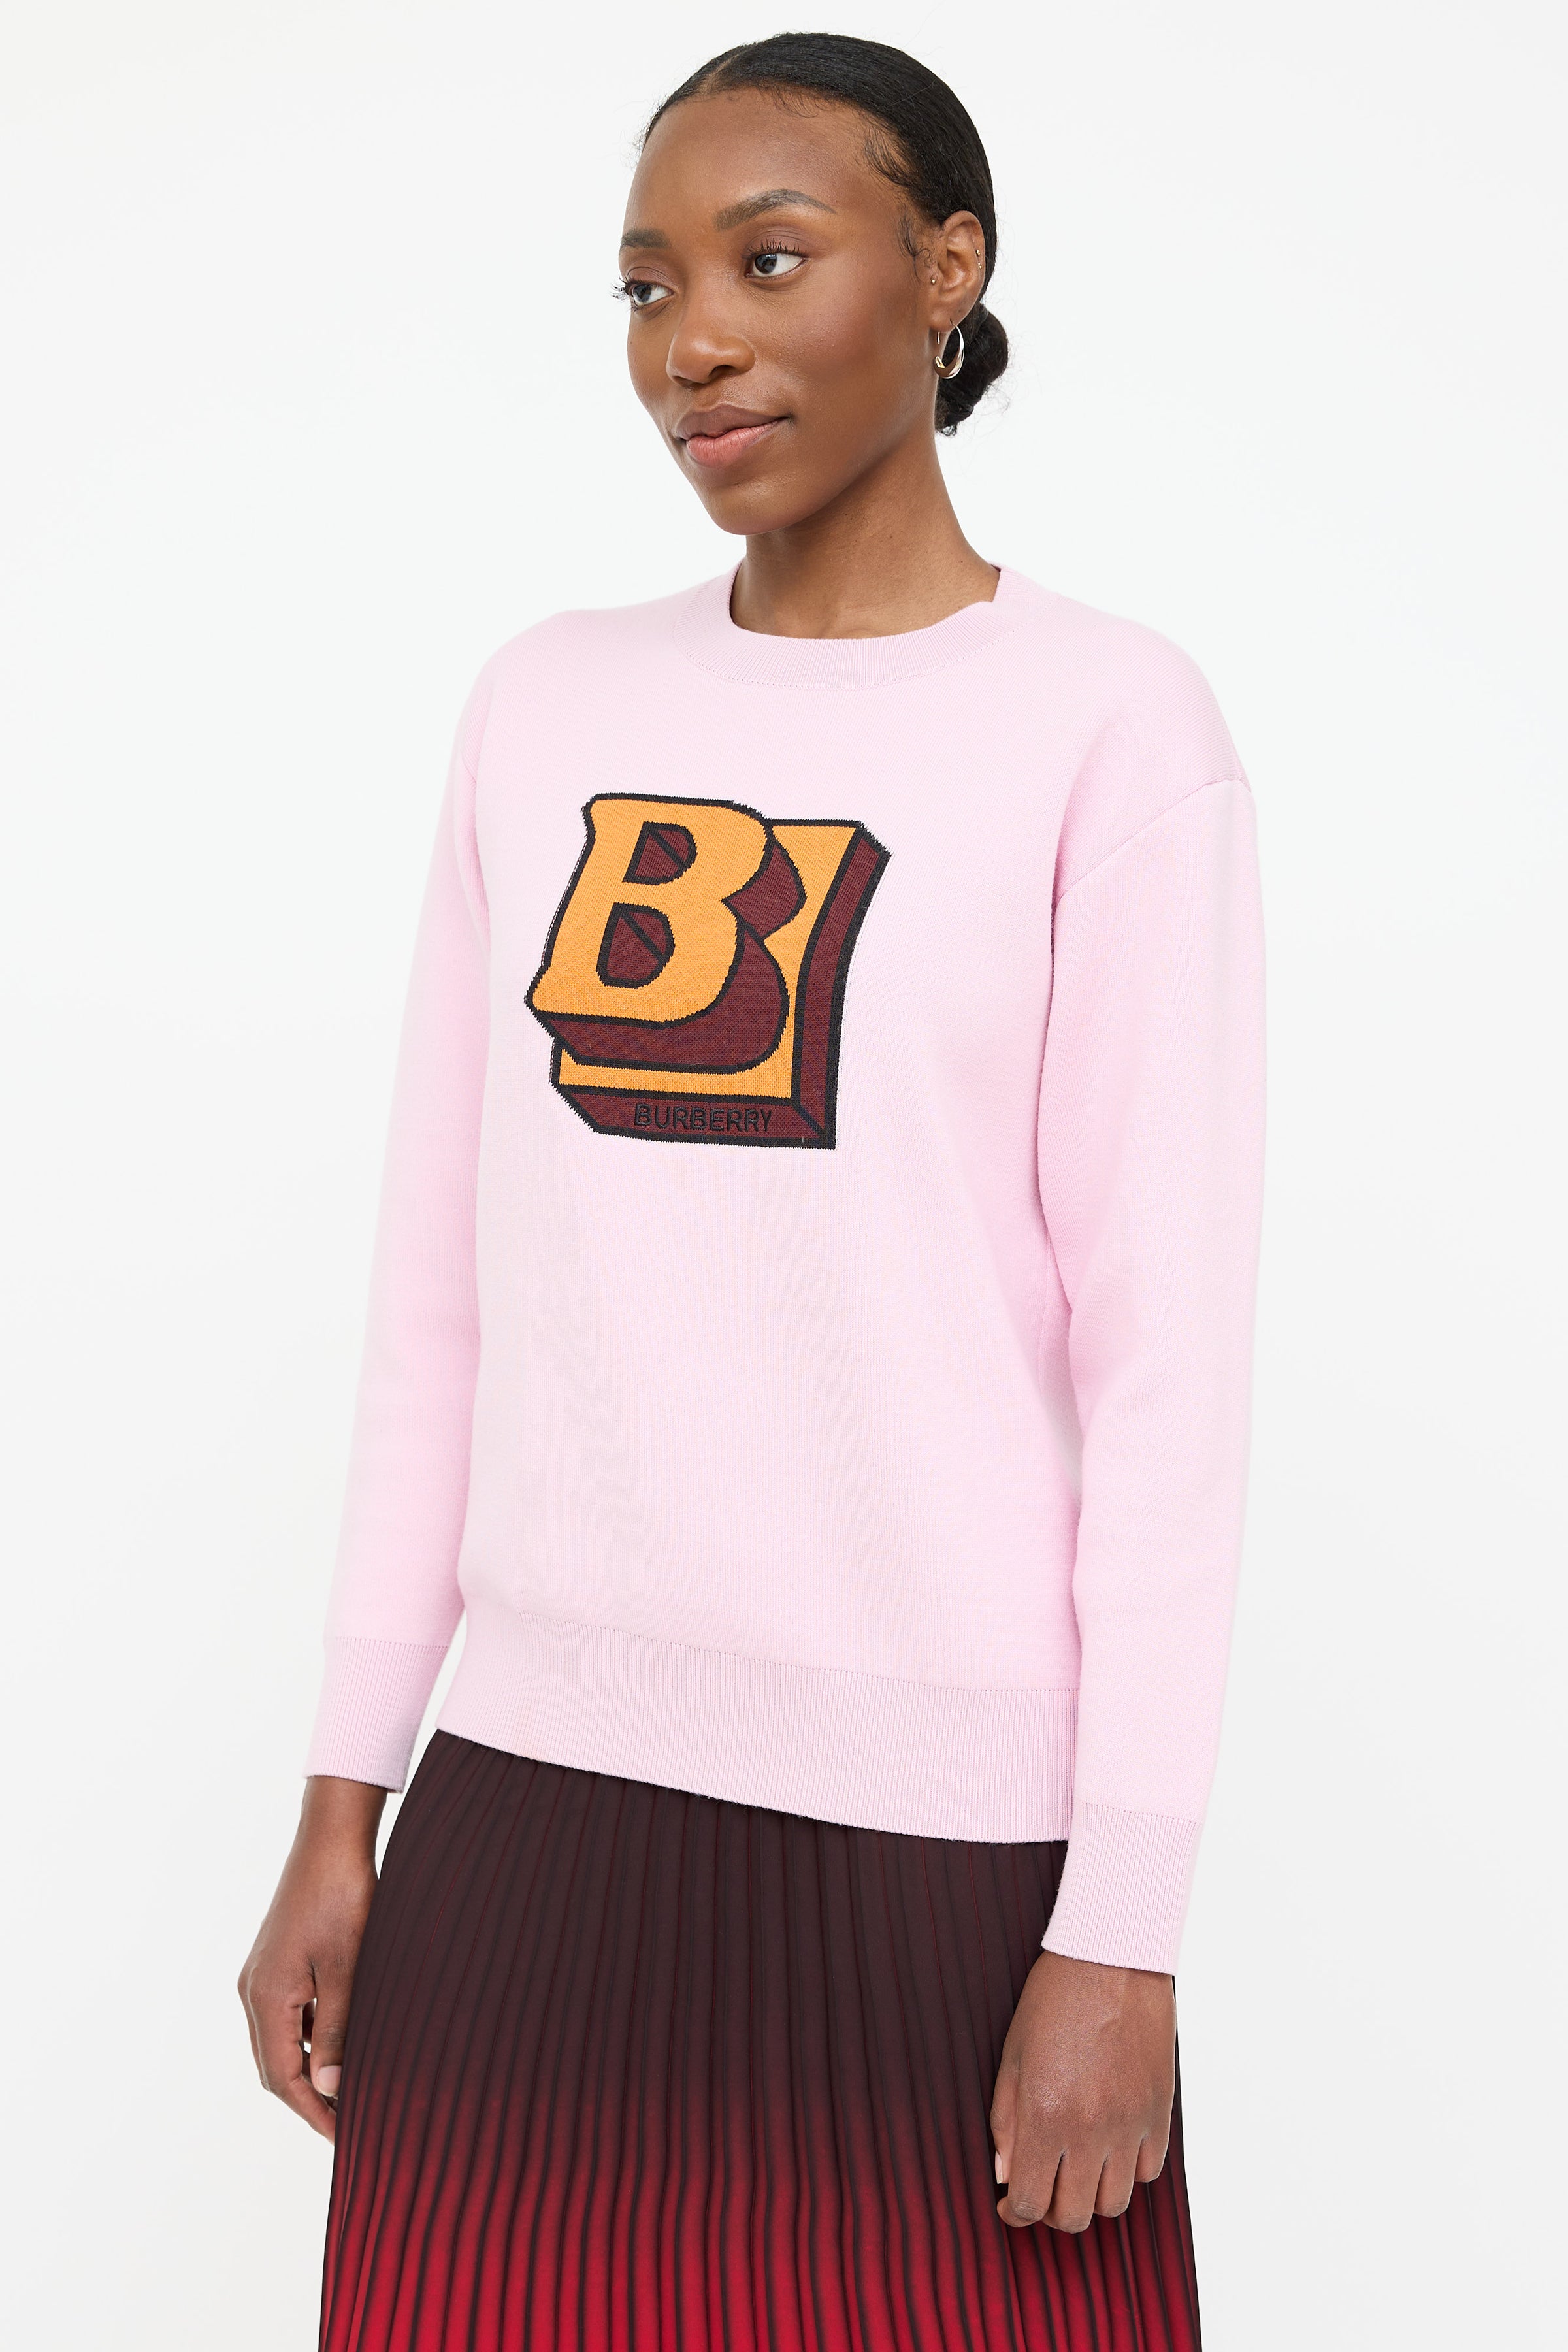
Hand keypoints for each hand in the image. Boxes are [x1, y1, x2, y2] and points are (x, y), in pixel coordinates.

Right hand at [238, 1776, 386, 2140]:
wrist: (331, 1839)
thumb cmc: (343, 1899)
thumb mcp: (348, 1969)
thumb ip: (336, 2031)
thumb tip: (328, 2089)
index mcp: (266, 1998)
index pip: (282, 2078)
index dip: (313, 2113)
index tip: (343, 2139)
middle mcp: (253, 1991)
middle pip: (274, 2067)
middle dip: (308, 2100)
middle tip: (349, 2125)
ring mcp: (260, 1975)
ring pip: (280, 2042)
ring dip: (309, 2070)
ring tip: (349, 2092)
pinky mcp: (274, 1961)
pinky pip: (286, 2016)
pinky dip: (309, 2038)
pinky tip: (341, 2043)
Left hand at [989, 1950, 1174, 2231]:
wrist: (1112, 1958)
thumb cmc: (1053, 1999)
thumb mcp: (1012, 2056)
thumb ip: (1006, 2122)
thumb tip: (1005, 2174)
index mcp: (1045, 2115)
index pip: (1030, 2201)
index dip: (1014, 2212)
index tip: (1008, 2204)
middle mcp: (1091, 2129)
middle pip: (1075, 2215)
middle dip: (1051, 2209)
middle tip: (1042, 2185)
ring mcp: (1131, 2124)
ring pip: (1115, 2203)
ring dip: (1091, 2195)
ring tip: (1077, 2167)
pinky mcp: (1159, 2112)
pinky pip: (1147, 2171)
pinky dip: (1126, 2171)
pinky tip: (1109, 2145)